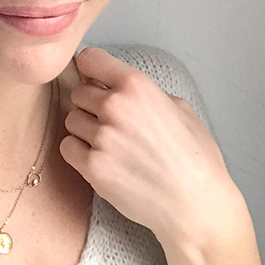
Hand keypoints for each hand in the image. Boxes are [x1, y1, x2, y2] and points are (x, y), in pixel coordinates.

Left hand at [59, 47, 249, 248]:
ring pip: (71, 120)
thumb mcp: (179, 108)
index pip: (90, 59)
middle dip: (91, 104)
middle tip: (111, 121)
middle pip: (78, 92)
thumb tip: (116, 84)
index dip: (90, 69)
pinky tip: (101, 158)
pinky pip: (68, 148)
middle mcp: (116, 108)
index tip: (93, 78)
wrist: (196, 205)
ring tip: (110, 143)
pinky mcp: (92, 167)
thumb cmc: (195, 158)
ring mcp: (102, 138)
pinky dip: (79, 152)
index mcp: (138, 86)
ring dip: (85, 129)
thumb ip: (143, 91)